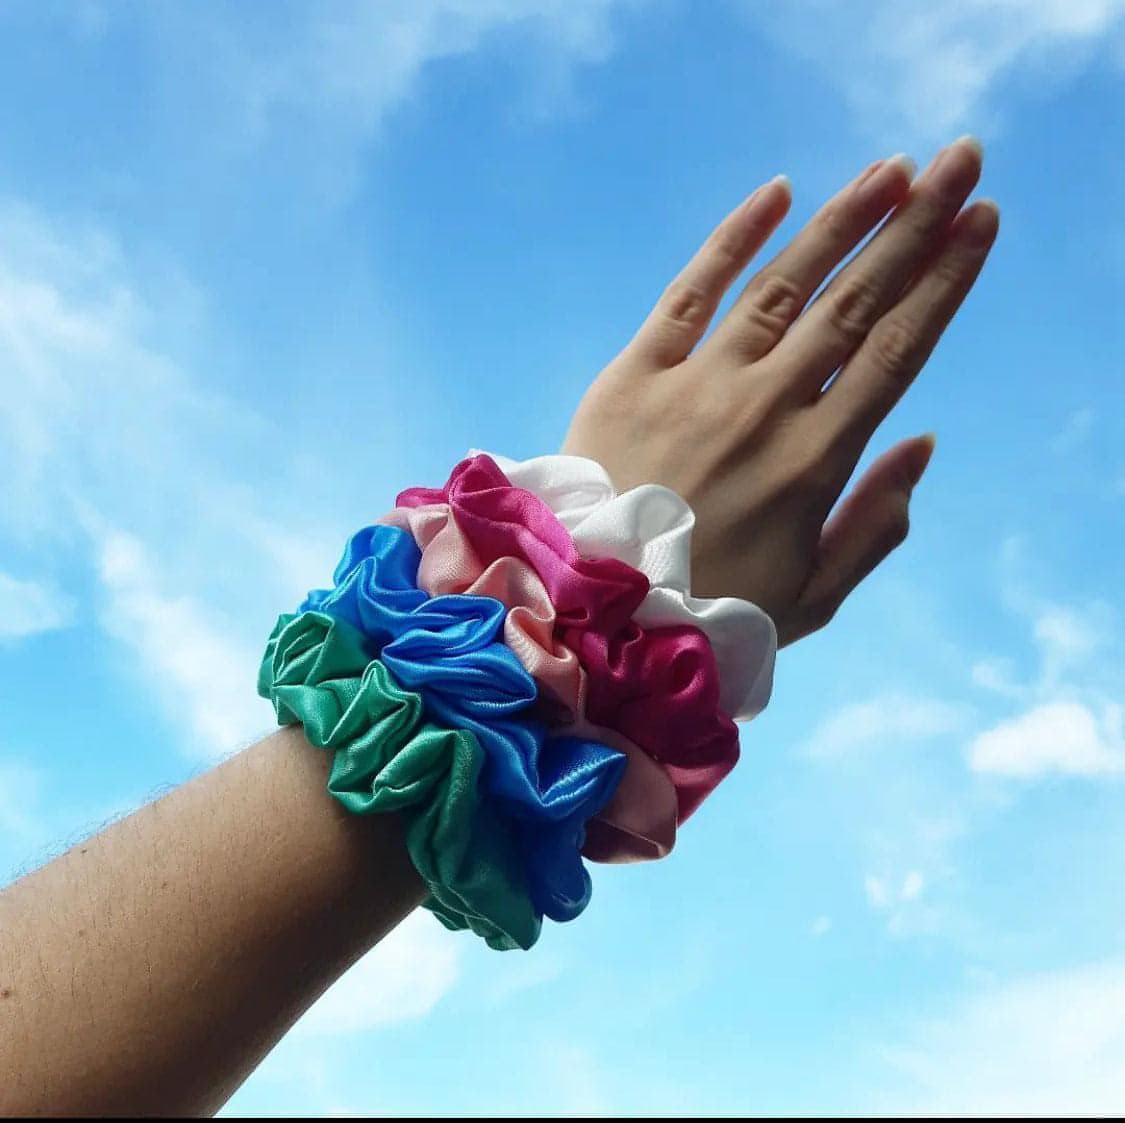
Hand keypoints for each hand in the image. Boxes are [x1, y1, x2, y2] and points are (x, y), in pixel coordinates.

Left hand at [563, 137, 997, 646]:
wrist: (594, 609)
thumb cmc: (710, 609)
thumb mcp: (812, 597)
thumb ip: (875, 525)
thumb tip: (922, 444)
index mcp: (815, 462)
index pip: (896, 351)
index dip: (943, 282)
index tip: (980, 223)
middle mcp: (765, 407)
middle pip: (853, 301)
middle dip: (914, 226)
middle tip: (959, 162)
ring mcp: (697, 383)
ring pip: (784, 283)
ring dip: (842, 220)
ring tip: (891, 169)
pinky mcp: (633, 374)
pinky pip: (688, 291)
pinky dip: (733, 238)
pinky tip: (777, 192)